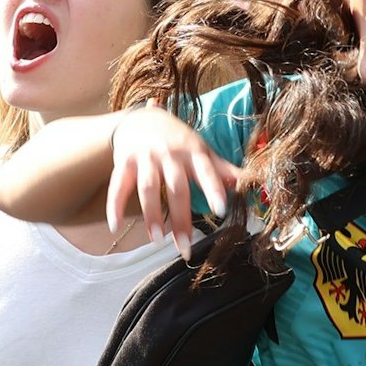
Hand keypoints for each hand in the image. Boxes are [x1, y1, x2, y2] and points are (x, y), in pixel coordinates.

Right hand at [108, 103, 238, 255]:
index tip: (221, 209)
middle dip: (180, 218)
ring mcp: (145, 157)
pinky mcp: (123, 162)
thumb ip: (222, 169)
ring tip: (156, 239)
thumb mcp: (202, 150)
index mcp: (193, 151)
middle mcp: (169, 154)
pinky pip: (118, 186)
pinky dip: (115, 206)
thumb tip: (251, 181)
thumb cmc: (178, 140)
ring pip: (147, 188)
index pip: (206, 170)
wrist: (142, 118)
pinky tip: (116, 226)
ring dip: (151, 215)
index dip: (213, 188)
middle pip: (176, 188)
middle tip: (185, 247)